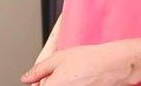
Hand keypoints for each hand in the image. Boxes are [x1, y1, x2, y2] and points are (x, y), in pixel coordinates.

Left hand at [20, 40, 140, 85]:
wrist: (115, 66)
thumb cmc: (90, 59)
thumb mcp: (59, 58)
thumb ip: (39, 69)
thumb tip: (26, 77)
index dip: (40, 79)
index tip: (44, 75)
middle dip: (51, 82)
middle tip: (64, 72)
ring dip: (63, 83)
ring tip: (75, 75)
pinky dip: (75, 84)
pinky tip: (81, 78)